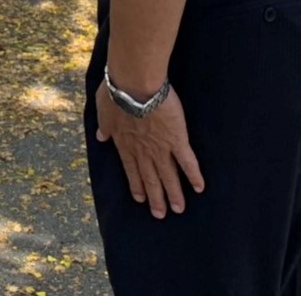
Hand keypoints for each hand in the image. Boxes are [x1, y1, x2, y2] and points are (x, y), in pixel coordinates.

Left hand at [95, 82, 204, 218]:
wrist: (134, 85)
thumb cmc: (116, 93)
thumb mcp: (103, 111)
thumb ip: (104, 126)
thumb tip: (100, 137)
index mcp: (125, 144)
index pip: (131, 170)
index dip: (136, 185)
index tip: (141, 199)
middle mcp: (143, 151)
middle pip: (151, 178)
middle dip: (156, 198)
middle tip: (160, 214)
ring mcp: (160, 148)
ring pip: (168, 176)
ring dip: (173, 194)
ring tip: (179, 209)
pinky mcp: (177, 140)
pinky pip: (187, 162)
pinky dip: (194, 176)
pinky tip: (200, 188)